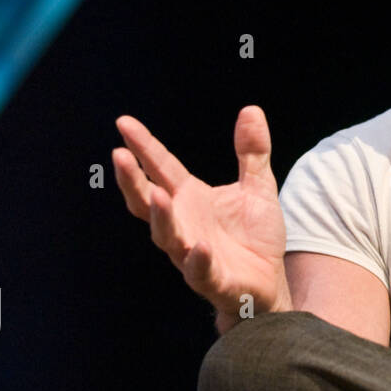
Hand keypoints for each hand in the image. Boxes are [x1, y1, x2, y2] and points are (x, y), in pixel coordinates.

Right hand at [112, 106, 289, 325]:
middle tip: (119, 155)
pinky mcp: (212, 279)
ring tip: (156, 194)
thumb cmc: (256, 236)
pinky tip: (197, 246)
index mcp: (190, 199)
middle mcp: (183, 224)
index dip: (143, 146)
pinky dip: (196, 259)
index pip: (160, 168)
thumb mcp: (258, 187)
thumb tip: (252, 110)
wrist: (272, 281)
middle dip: (132, 181)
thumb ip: (252, 152)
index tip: (123, 123)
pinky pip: (199, 271)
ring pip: (167, 236)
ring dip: (161, 217)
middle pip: (148, 202)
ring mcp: (193, 253)